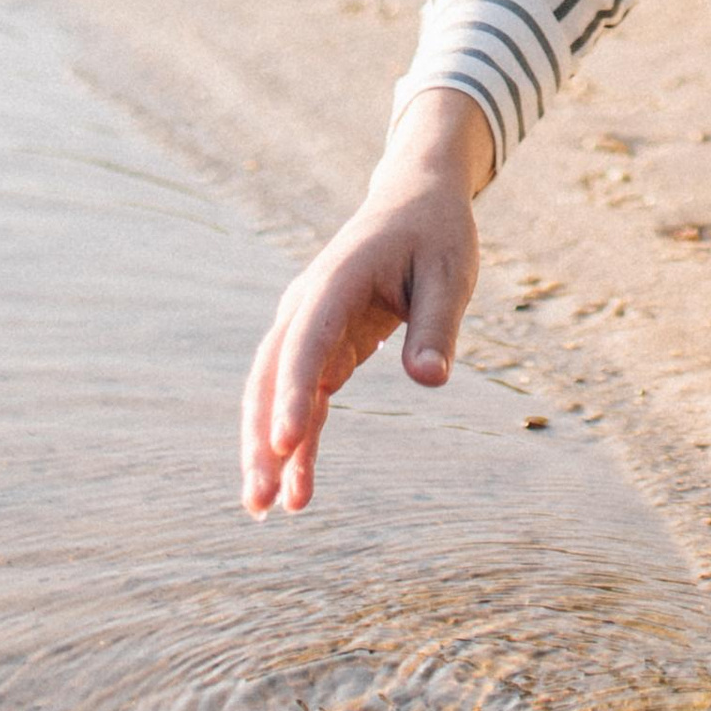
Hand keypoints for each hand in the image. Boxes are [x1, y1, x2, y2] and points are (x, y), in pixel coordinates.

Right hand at [240, 91, 488, 513]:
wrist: (415, 199)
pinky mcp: (322, 345)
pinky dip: (297, 441)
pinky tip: (298, 488)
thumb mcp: (450, 272)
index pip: (307, 342)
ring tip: (264, 511)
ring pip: (275, 393)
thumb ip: (437, 325)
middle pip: (271, 376)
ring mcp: (308, 325)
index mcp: (336, 279)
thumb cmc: (436, 233)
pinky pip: (303, 399)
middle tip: (259, 499)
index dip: (292, 393)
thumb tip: (430, 381)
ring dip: (268, 450)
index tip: (285, 442)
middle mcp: (308, 304)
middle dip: (261, 438)